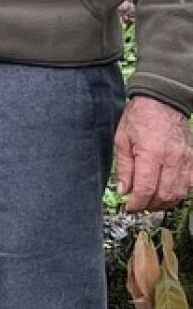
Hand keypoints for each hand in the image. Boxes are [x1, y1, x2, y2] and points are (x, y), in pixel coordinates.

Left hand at [114, 95, 192, 211]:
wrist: (162, 101)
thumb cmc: (139, 117)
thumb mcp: (122, 139)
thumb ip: (124, 167)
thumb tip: (123, 190)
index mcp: (150, 154)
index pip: (146, 189)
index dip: (137, 203)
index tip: (129, 207)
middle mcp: (171, 160)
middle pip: (164, 196)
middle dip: (150, 205)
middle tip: (139, 205)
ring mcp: (185, 161)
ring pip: (179, 194)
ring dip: (164, 202)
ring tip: (151, 201)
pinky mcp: (192, 161)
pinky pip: (189, 185)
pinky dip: (178, 193)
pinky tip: (167, 192)